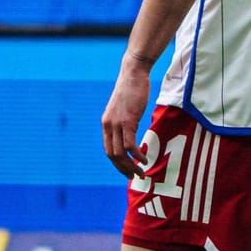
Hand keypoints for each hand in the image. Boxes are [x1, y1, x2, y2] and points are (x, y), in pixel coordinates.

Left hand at [101, 57, 152, 177]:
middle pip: (112, 155)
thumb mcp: (126, 108)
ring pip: (120, 152)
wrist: (133, 74)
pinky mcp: (127, 121)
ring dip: (130, 165)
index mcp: (106, 124)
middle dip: (123, 169)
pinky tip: (144, 159)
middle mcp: (108, 126)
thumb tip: (132, 131)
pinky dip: (136, 155)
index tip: (128, 170)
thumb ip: (126, 121)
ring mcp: (117, 124)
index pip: (108, 150)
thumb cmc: (133, 89)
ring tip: (141, 172)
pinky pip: (129, 144)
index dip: (117, 163)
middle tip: (135, 176)